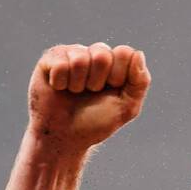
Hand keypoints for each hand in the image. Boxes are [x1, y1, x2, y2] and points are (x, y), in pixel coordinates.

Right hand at [27, 43, 149, 151]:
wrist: (65, 137)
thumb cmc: (96, 122)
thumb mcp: (126, 107)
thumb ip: (140, 82)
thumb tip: (138, 54)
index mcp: (116, 63)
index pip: (124, 53)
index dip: (118, 77)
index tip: (111, 92)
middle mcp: (94, 53)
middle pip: (102, 54)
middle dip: (97, 82)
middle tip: (90, 93)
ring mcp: (72, 54)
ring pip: (80, 60)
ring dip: (78, 85)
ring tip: (74, 93)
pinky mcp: (50, 59)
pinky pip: (60, 65)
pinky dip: (61, 84)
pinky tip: (59, 89)